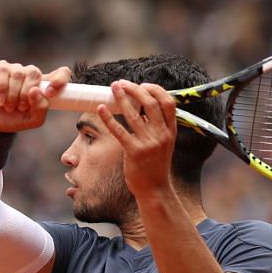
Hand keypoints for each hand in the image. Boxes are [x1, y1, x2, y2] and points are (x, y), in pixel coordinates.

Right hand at [0, 61, 72, 132]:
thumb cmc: (15, 119)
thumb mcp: (32, 120)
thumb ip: (40, 109)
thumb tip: (36, 91)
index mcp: (44, 85)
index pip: (61, 73)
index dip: (59, 79)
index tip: (50, 93)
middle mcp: (31, 75)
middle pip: (35, 73)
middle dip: (27, 93)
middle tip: (22, 107)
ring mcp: (16, 70)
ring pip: (19, 74)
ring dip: (13, 94)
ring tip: (10, 107)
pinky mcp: (0, 68)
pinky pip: (4, 72)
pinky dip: (2, 88)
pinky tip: (1, 99)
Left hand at [98, 80, 178, 197]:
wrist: (155, 190)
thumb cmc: (156, 166)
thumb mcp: (163, 144)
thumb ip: (157, 126)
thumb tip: (142, 107)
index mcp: (170, 131)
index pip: (168, 102)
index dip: (155, 89)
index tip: (142, 84)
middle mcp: (161, 135)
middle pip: (150, 103)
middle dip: (135, 89)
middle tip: (121, 83)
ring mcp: (148, 143)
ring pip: (133, 114)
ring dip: (121, 98)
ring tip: (113, 88)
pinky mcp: (134, 152)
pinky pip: (119, 131)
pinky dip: (109, 118)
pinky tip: (100, 108)